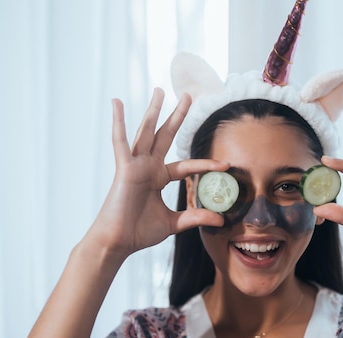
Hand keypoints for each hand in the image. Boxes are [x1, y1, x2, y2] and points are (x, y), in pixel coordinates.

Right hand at [85, 88, 228, 257]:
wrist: (119, 242)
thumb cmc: (140, 232)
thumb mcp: (174, 223)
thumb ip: (195, 217)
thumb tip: (221, 220)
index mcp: (159, 178)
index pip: (187, 165)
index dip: (207, 164)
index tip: (227, 165)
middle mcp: (148, 167)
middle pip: (166, 136)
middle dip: (177, 116)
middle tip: (189, 95)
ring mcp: (135, 165)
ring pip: (147, 132)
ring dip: (153, 111)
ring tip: (160, 90)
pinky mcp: (124, 167)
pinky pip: (120, 141)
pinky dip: (118, 121)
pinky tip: (116, 102)